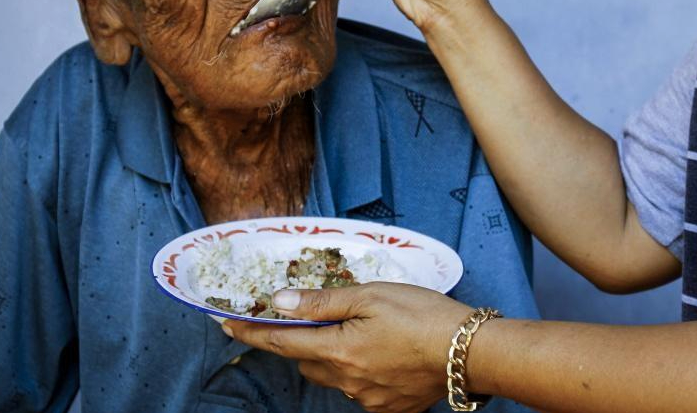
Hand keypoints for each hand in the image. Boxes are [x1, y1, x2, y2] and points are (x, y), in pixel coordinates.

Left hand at [224, 282, 471, 412]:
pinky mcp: (388, 408)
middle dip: (301, 340)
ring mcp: (366, 399)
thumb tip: (279, 301)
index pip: (281, 340)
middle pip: (306, 360)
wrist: (470, 352)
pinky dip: (360, 371)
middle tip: (311, 318)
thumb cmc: (424, 315)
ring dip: (333, 356)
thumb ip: (323, 301)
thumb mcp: (372, 295)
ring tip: (360, 333)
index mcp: (338, 350)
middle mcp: (346, 381)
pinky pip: (358, 389)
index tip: (226, 323)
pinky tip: (383, 354)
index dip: (251, 331)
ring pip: (332, 376)